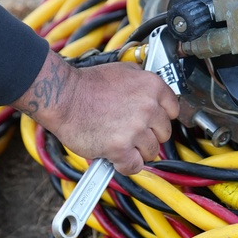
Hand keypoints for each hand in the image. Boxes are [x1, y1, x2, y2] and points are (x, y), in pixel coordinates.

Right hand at [11, 50, 178, 174]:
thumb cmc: (87, 85)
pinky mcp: (121, 148)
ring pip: (152, 151)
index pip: (174, 109)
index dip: (161, 118)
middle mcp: (148, 107)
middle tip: (132, 132)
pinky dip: (126, 165)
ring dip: (137, 150)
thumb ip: (142, 82)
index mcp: (152, 86)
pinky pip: (134, 166)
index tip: (153, 122)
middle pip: (164, 133)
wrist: (64, 97)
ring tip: (121, 142)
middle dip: (149, 135)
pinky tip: (116, 156)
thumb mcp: (123, 71)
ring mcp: (136, 129)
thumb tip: (152, 93)